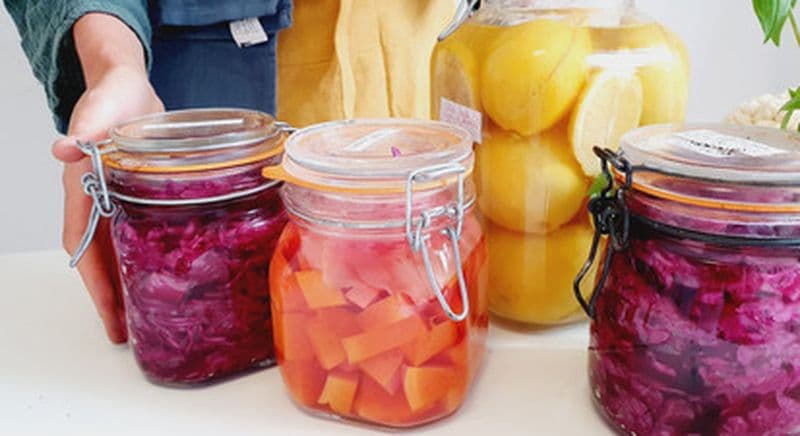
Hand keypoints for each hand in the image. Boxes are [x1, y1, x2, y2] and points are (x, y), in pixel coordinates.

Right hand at [57, 14, 163, 343]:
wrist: (131, 86)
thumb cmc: (115, 93)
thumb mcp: (106, 104)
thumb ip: (91, 123)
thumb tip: (65, 147)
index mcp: (84, 184)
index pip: (82, 242)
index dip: (94, 280)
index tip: (108, 311)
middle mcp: (99, 198)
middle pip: (100, 257)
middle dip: (111, 296)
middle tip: (128, 332)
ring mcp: (119, 200)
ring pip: (120, 251)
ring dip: (130, 283)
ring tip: (146, 317)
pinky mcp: (141, 196)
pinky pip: (142, 234)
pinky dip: (149, 257)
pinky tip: (166, 275)